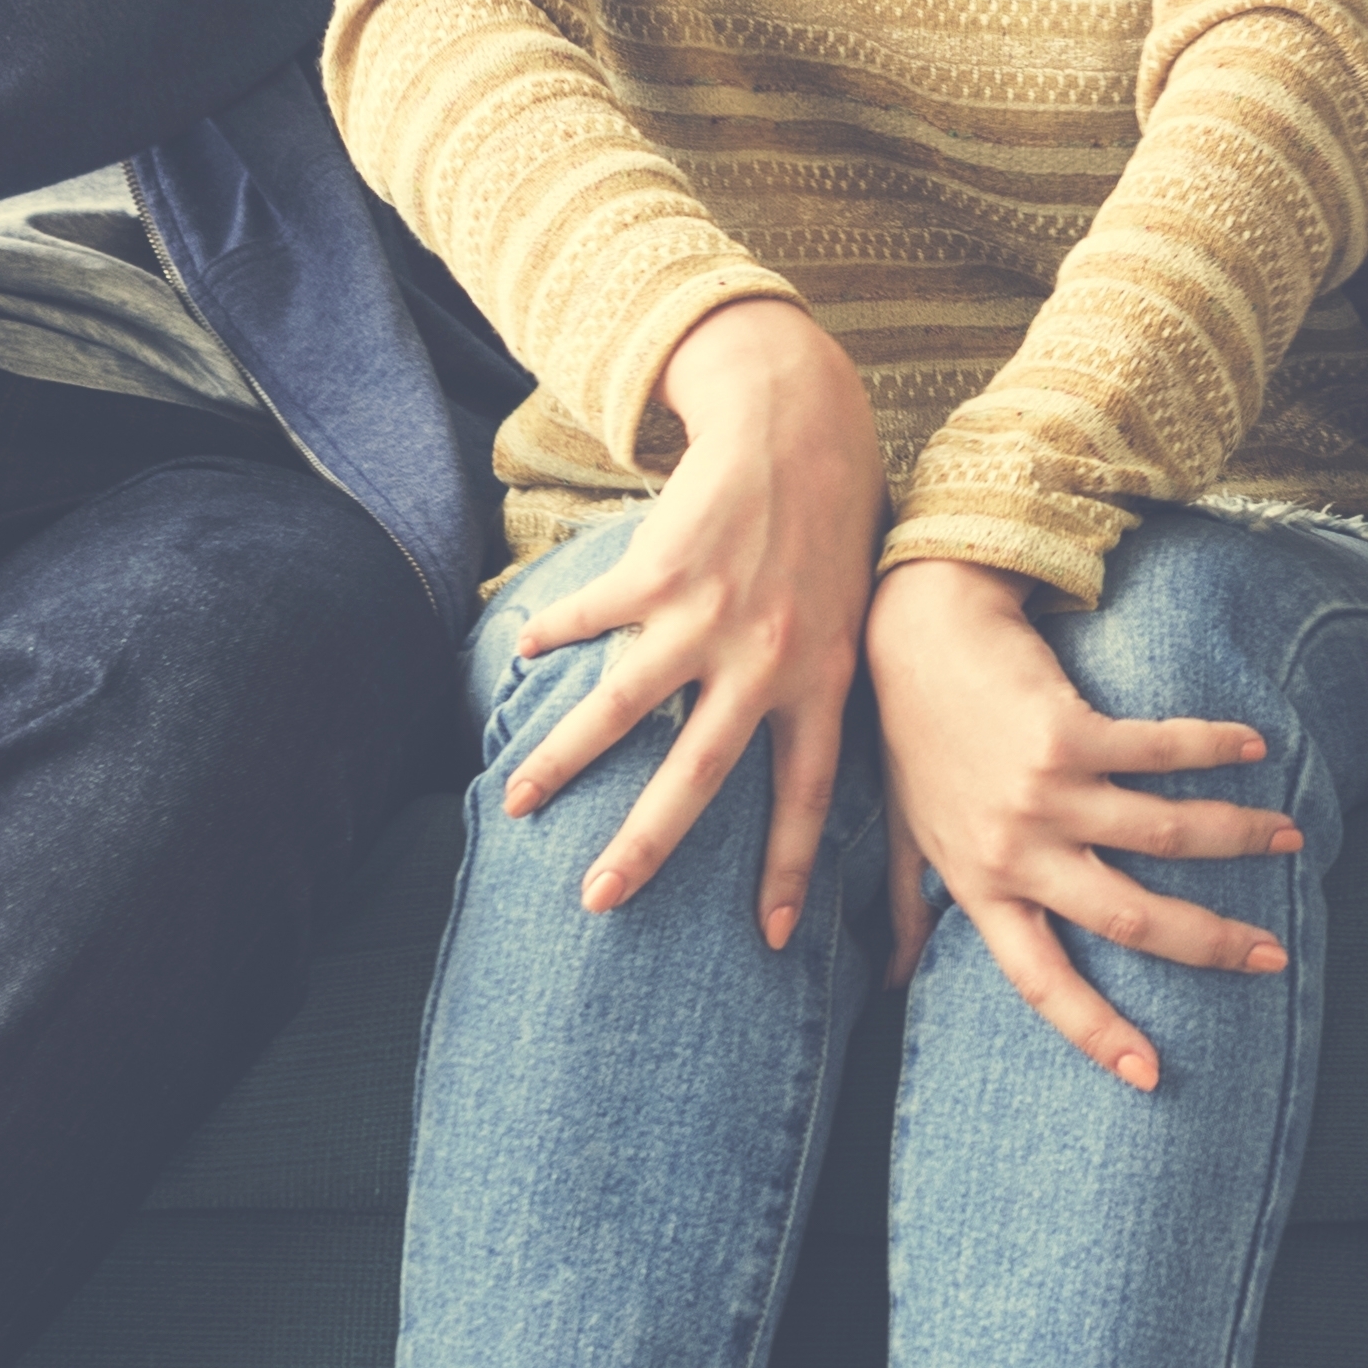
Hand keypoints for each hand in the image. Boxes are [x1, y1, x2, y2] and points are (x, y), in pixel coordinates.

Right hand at [499, 296, 880, 931]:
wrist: (800, 430)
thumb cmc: (832, 537)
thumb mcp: (852, 623)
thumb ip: (825, 698)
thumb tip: (826, 781)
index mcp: (820, 681)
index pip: (807, 795)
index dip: (788, 866)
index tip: (769, 937)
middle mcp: (761, 659)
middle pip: (694, 775)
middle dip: (644, 846)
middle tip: (598, 902)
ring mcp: (705, 615)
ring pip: (618, 708)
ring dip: (561, 759)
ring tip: (516, 803)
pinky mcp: (656, 569)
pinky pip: (591, 617)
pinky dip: (551, 636)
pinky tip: (522, 655)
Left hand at [867, 556, 1307, 1091]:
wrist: (911, 633)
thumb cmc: (915, 738)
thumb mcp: (907, 833)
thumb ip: (906, 907)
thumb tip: (888, 982)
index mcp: (981, 888)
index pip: (1040, 981)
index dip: (1095, 1032)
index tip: (1151, 1076)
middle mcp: (1014, 851)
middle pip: (1130, 919)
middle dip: (1210, 944)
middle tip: (1272, 958)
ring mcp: (1043, 794)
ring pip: (1163, 835)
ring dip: (1236, 836)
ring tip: (1288, 839)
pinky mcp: (1068, 733)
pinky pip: (1160, 752)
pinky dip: (1214, 748)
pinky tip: (1256, 747)